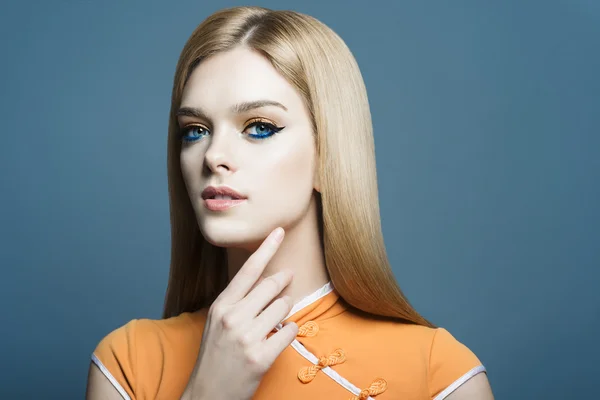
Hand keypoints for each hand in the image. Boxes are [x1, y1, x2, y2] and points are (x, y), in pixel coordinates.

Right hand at [181, 227, 297, 399]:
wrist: (207, 393)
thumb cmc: (216, 354)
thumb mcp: (218, 321)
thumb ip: (239, 300)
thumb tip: (268, 280)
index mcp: (222, 305)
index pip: (248, 269)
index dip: (267, 248)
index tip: (280, 232)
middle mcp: (233, 317)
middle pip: (271, 286)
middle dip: (284, 280)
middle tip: (289, 276)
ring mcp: (246, 337)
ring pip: (283, 307)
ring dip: (286, 309)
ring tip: (276, 318)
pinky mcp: (261, 356)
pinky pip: (289, 330)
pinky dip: (289, 330)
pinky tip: (280, 335)